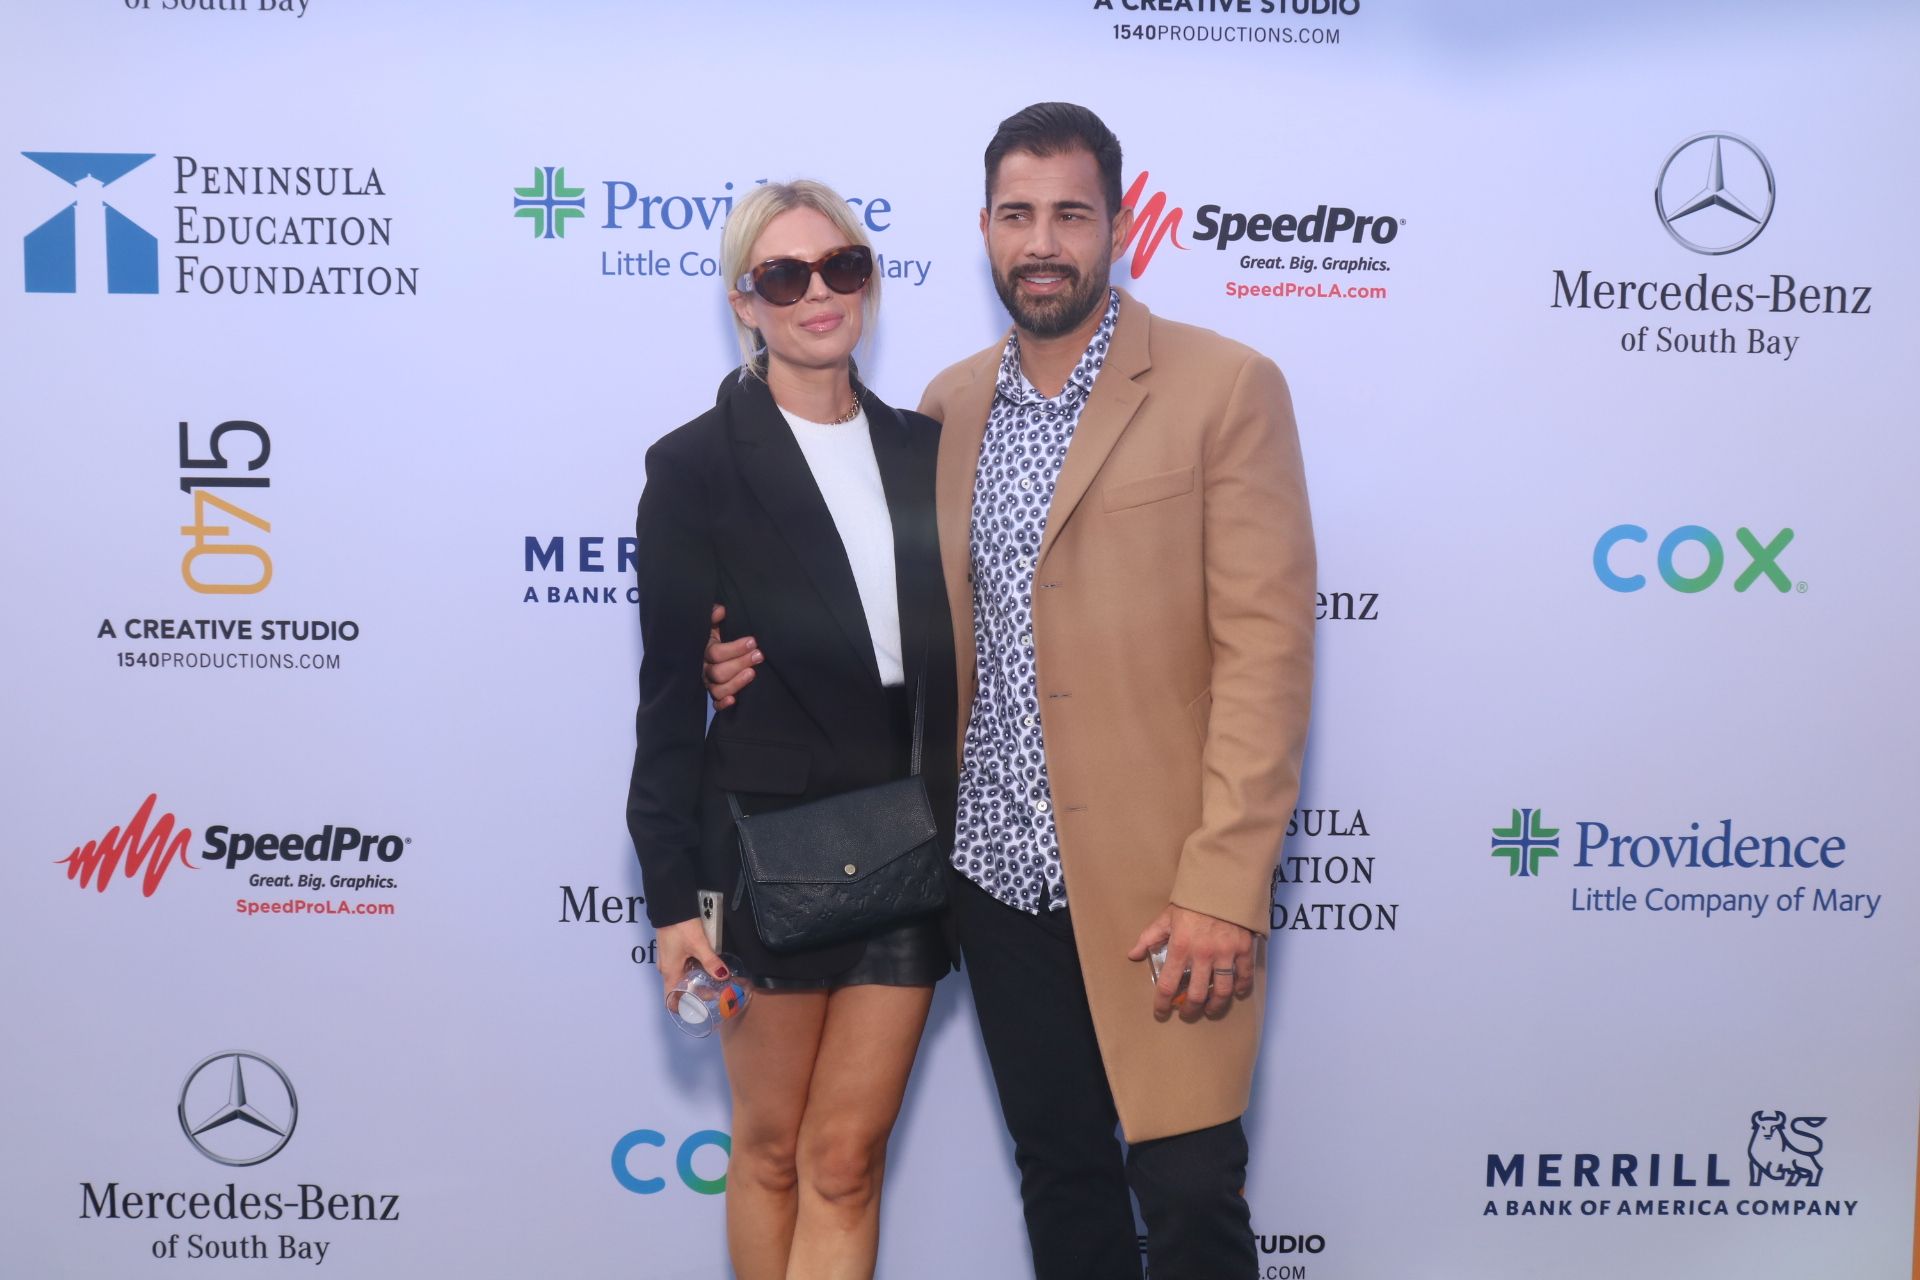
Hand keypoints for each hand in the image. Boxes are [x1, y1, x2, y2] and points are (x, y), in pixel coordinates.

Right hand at [656, 917, 727, 1008]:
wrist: (670, 905)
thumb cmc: (680, 927)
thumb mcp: (699, 945)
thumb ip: (711, 962)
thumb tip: (723, 977)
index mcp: (669, 972)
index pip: (670, 1000)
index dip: (682, 1007)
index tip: (699, 1008)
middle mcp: (667, 969)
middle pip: (681, 988)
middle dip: (698, 992)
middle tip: (718, 991)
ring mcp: (670, 959)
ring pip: (684, 975)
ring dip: (698, 979)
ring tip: (718, 980)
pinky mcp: (674, 949)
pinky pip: (685, 965)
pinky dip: (696, 968)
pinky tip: (710, 965)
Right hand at [703, 603, 759, 708]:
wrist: (718, 650)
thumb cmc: (720, 635)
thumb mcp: (716, 624)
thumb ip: (715, 616)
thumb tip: (721, 610)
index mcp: (705, 650)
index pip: (716, 653)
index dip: (734, 648)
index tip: (752, 641)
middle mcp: (705, 669)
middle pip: (718, 672)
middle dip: (740, 663)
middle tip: (758, 656)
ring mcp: (709, 683)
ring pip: (717, 689)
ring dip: (736, 683)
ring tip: (752, 673)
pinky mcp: (715, 695)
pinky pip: (715, 704)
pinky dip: (723, 704)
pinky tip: (734, 700)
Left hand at [1127, 904, 1256, 1022]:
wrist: (1221, 882)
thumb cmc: (1192, 901)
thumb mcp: (1166, 917)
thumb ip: (1149, 938)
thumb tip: (1132, 955)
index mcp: (1180, 947)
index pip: (1168, 985)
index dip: (1162, 1004)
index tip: (1160, 1012)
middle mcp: (1202, 954)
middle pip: (1195, 995)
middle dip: (1189, 1010)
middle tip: (1186, 1014)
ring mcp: (1225, 953)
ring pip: (1221, 991)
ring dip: (1215, 1006)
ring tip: (1210, 1010)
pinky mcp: (1243, 949)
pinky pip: (1243, 976)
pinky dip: (1241, 989)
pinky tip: (1236, 993)